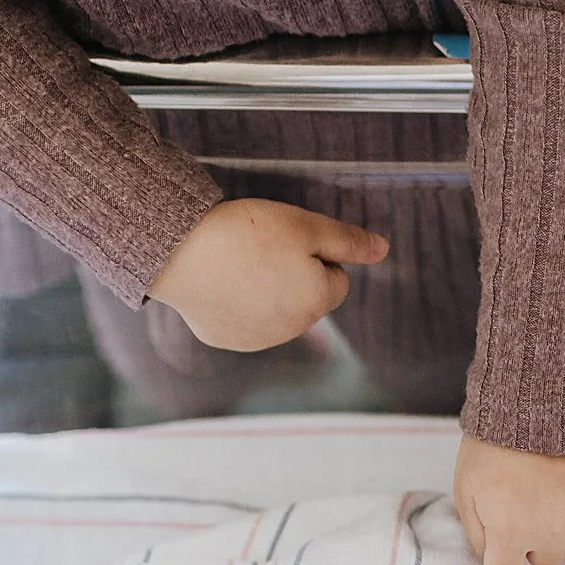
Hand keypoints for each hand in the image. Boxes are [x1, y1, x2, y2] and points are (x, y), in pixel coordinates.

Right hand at [146, 198, 387, 350]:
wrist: (180, 252)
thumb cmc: (246, 233)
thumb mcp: (305, 226)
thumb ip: (348, 242)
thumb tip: (384, 249)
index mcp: (318, 301)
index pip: (337, 280)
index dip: (316, 255)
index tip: (286, 242)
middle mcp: (294, 329)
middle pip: (308, 298)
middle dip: (294, 276)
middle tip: (260, 249)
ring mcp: (259, 339)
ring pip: (278, 310)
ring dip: (268, 291)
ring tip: (238, 264)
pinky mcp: (227, 339)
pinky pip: (244, 319)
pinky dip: (238, 303)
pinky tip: (220, 283)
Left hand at [453, 437, 564, 564]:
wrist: (538, 396)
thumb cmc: (495, 442)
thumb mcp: (467, 487)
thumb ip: (476, 528)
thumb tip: (491, 557)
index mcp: (507, 531)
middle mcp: (548, 530)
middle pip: (549, 561)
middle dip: (539, 540)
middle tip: (532, 505)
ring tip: (562, 493)